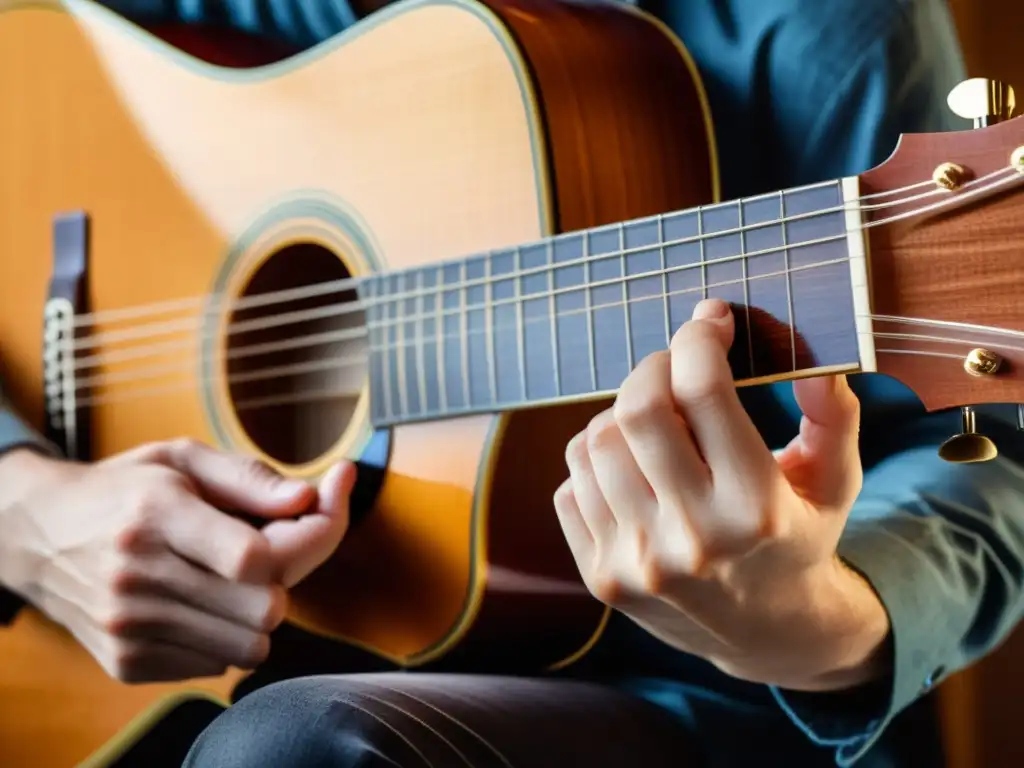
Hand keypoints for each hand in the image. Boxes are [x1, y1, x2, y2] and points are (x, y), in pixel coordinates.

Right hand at [0, 439, 354, 682]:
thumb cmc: (126, 489)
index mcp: (155, 513)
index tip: (308, 516)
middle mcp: (136, 574)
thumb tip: (308, 498)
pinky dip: (222, 636)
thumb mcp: (182, 459)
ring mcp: (128, 626)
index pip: (254, 558)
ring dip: (254, 615)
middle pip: (264, 609)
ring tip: (225, 580)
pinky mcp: (126, 662)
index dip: (301, 541)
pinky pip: (217, 664)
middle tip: (259, 553)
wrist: (38, 537)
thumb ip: (250, 478)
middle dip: (281, 580)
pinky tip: (195, 604)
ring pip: (249, 647)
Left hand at [553, 299, 889, 690]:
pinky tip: (632, 471)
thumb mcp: (835, 482)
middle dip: (653, 367)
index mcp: (756, 509)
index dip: (699, 340)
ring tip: (654, 425)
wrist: (766, 635)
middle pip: (637, 410)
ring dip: (620, 416)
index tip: (709, 324)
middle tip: (674, 365)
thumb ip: (835, 417)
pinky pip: (570, 485)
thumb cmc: (797, 540)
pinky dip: (595, 462)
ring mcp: (639, 563)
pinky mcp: (601, 578)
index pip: (704, 394)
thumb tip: (818, 367)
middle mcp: (692, 540)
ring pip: (593, 443)